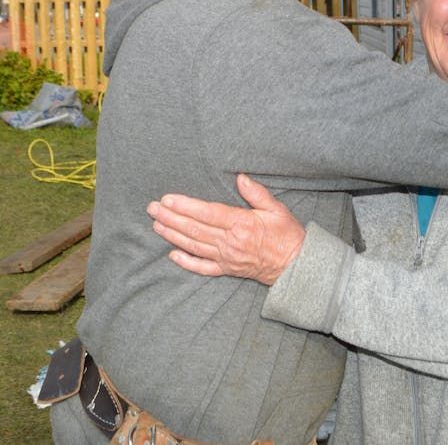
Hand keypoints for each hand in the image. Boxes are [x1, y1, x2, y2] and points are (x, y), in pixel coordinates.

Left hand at [146, 174, 305, 285]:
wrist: (295, 265)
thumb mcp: (277, 209)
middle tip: (152, 208)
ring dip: (172, 235)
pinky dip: (186, 262)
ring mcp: (226, 258)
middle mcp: (230, 242)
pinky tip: (172, 255)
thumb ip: (256, 193)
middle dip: (171, 217)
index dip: (185, 206)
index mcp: (241, 224)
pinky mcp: (227, 269)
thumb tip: (240, 177)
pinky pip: (202, 267)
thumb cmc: (287, 235)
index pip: (207, 213)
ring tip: (156, 224)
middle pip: (194, 229)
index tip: (168, 199)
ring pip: (193, 246)